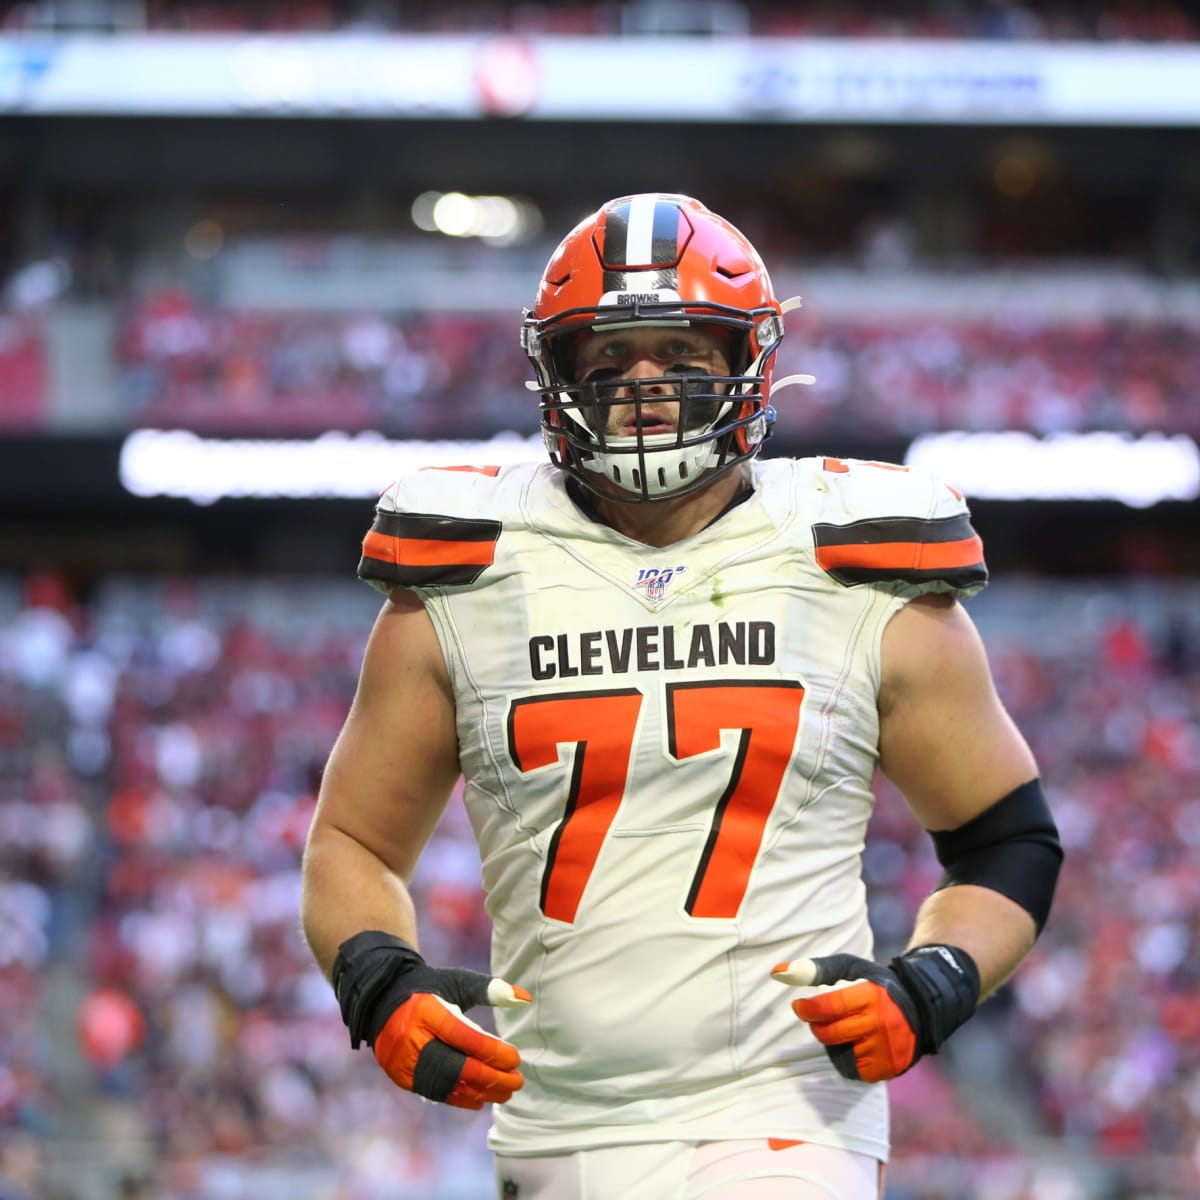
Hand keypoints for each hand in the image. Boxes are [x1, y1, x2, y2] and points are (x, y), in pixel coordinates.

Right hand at [333, 931, 530, 1109]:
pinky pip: (433, 1092)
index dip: (491, 1051)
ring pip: (445, 1085)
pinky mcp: (399, 1075)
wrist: (383, 998)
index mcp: (425, 1010)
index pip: (463, 1036)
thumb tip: (525, 998)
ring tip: (504, 1092)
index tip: (515, 1058)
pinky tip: (481, 1098)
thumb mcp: (457, 981)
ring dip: (478, 1092)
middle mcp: (410, 1038)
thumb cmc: (429, 988)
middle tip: (517, 1082)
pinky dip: (459, 1097)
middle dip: (490, 1078)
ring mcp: (402, 1060)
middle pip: (455, 1066)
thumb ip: (491, 989)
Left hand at [772, 945, 978, 1083]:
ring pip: (839, 1054)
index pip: (830, 1007)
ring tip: (845, 1029)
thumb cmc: (876, 984)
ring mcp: (886, 1049)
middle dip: (818, 1026)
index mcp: (871, 996)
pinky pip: (854, 1070)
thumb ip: (815, 969)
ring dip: (834, 1043)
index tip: (798, 1006)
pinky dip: (847, 1058)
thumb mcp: (851, 968)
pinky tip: (855, 1044)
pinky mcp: (889, 1069)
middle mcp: (881, 1024)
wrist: (921, 1008)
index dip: (807, 1009)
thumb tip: (777, 973)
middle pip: (830, 1034)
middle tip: (819, 1017)